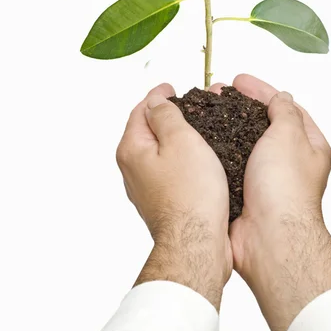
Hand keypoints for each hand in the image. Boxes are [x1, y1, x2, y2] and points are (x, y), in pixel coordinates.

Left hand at [116, 83, 232, 309]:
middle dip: (166, 115)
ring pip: (159, 152)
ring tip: (196, 129)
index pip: (141, 110)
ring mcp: (146, 187)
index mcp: (132, 149)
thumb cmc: (191, 194)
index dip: (158, 96)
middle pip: (147, 131)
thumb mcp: (181, 140)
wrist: (196, 242)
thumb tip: (156, 101)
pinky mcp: (162, 200)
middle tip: (187, 105)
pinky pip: (169, 170)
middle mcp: (133, 169)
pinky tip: (197, 160)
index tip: (170, 88)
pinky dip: (180, 158)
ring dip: (175, 138)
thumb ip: (166, 115)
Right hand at [215, 74, 330, 330]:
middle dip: (238, 106)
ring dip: (224, 125)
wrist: (269, 237)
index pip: (285, 107)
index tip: (239, 80)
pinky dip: (216, 150)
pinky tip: (200, 141)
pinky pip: (229, 163)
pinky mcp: (244, 191)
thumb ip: (284, 112)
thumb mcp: (289, 135)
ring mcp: (265, 178)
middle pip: (262, 124)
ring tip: (203, 112)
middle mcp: (288, 162)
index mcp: (309, 146)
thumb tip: (282, 98)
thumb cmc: (285, 188)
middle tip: (216, 93)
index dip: (261, 91)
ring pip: (242, 142)